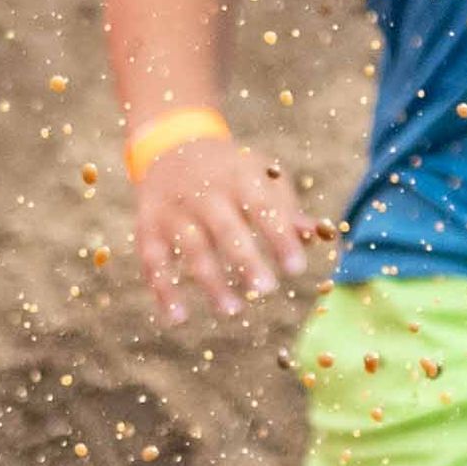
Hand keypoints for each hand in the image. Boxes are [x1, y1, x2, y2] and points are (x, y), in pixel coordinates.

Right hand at [128, 116, 324, 320]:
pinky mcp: (149, 227)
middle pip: (225, 227)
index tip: (296, 269)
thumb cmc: (230, 171)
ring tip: (232, 310)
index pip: (262, 208)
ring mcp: (173, 210)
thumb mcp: (260, 176)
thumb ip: (285, 208)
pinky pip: (154, 261)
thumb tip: (317, 235)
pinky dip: (163, 290)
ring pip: (191, 247)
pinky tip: (178, 318)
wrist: (173, 146)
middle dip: (245, 258)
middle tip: (266, 289)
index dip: (279, 237)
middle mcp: (203, 192)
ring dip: (210, 280)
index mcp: (238, 177)